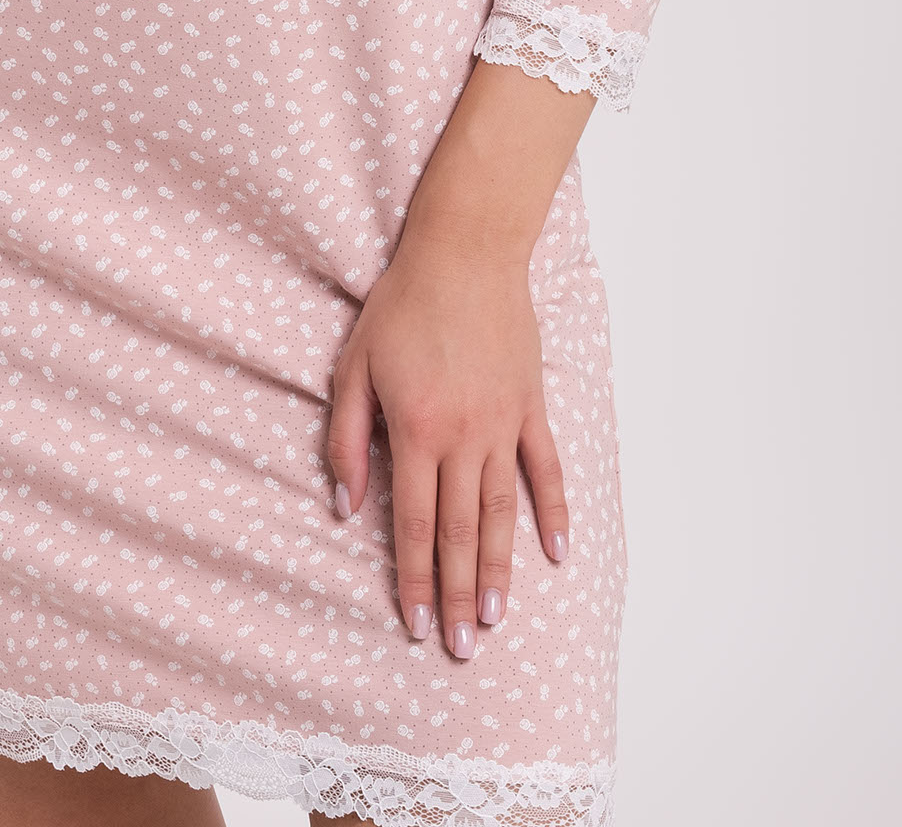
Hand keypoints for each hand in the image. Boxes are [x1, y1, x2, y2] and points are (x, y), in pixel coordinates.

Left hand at [325, 223, 569, 659]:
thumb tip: (345, 507)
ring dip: (501, 569)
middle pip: (461, 531)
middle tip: (462, 648)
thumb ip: (346, 440)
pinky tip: (557, 554)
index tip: (417, 626)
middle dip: (459, 594)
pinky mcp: (531, 405)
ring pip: (503, 512)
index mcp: (416, 430)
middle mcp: (464, 436)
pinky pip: (546, 469)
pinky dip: (554, 512)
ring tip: (498, 619)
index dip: (415, 579)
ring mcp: (504, 423)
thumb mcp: (352, 366)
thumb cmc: (401, 305)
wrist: (465, 252)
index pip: (413, 524)